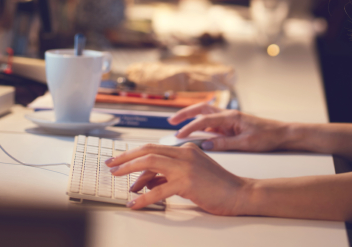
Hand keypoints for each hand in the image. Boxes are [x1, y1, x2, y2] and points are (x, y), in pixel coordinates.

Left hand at [106, 143, 251, 213]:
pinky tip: (135, 204)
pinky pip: (159, 190)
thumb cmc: (216, 186)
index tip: (118, 159)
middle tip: (111, 165)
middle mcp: (184, 153)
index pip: (153, 147)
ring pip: (150, 163)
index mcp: (185, 149)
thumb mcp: (189, 176)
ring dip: (130, 171)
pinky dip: (144, 198)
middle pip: (148, 150)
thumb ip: (168, 174)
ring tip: (119, 182)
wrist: (239, 193)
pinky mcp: (188, 182)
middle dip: (126, 157)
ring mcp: (186, 166)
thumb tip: (144, 181)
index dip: (132, 153)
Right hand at [168, 101, 288, 151]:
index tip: (178, 135)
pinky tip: (194, 133)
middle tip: (171, 121)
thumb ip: (225, 144)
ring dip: (191, 118)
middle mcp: (228, 115)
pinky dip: (201, 126)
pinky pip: (212, 124)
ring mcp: (229, 120)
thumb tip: (206, 145)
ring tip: (177, 124)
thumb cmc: (267, 137)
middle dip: (185, 114)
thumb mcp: (246, 144)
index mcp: (231, 117)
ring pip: (205, 115)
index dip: (189, 128)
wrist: (282, 134)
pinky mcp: (231, 125)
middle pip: (201, 110)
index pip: (204, 120)